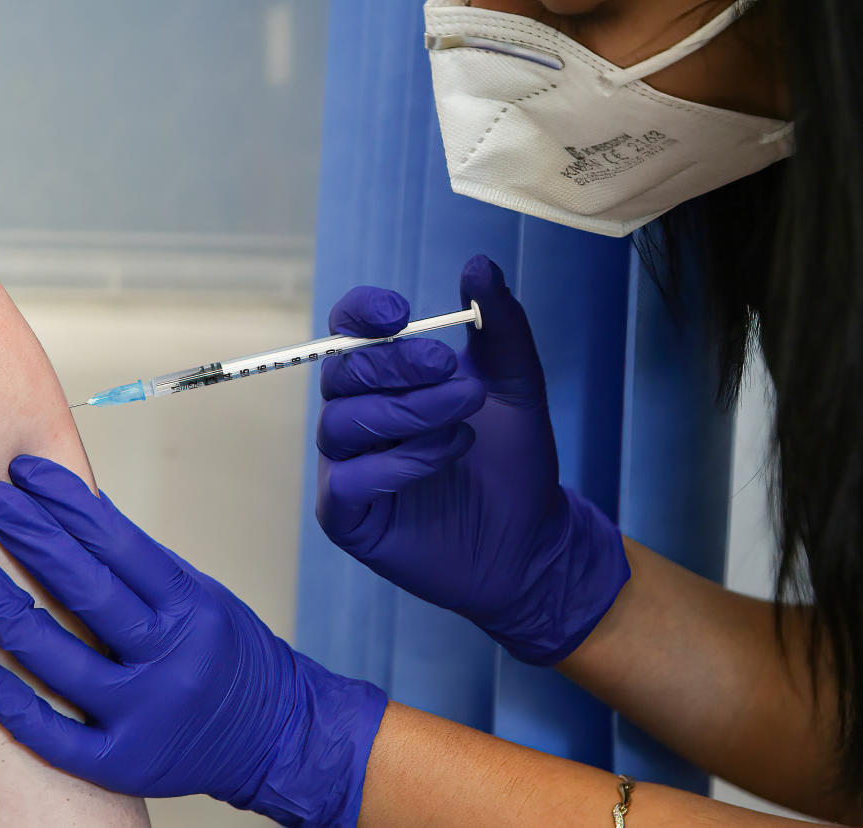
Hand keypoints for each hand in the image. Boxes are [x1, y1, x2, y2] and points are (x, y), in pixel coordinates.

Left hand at [0, 457, 387, 825]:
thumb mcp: (201, 595)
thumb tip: (75, 513)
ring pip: (60, 661)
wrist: (276, 735)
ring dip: (5, 611)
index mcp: (192, 608)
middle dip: (30, 538)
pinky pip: (55, 736)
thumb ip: (141, 566)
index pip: (119, 544)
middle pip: (87, 591)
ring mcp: (145, 714)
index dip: (68, 503)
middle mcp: (170, 659)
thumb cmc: (230, 657)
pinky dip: (12, 703)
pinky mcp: (123, 763)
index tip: (26, 472)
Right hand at [316, 254, 629, 664]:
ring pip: (342, 424)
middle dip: (396, 366)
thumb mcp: (515, 385)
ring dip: (407, 415)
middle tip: (452, 372)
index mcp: (382, 380)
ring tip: (463, 422)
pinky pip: (348, 480)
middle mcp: (353, 417)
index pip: (346, 331)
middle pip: (341, 374)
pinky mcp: (346, 515)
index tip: (402, 312)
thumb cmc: (513, 463)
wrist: (530, 540)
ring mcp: (344, 467)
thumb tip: (478, 265)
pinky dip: (398, 464)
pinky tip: (446, 457)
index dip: (362, 314)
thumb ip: (499, 326)